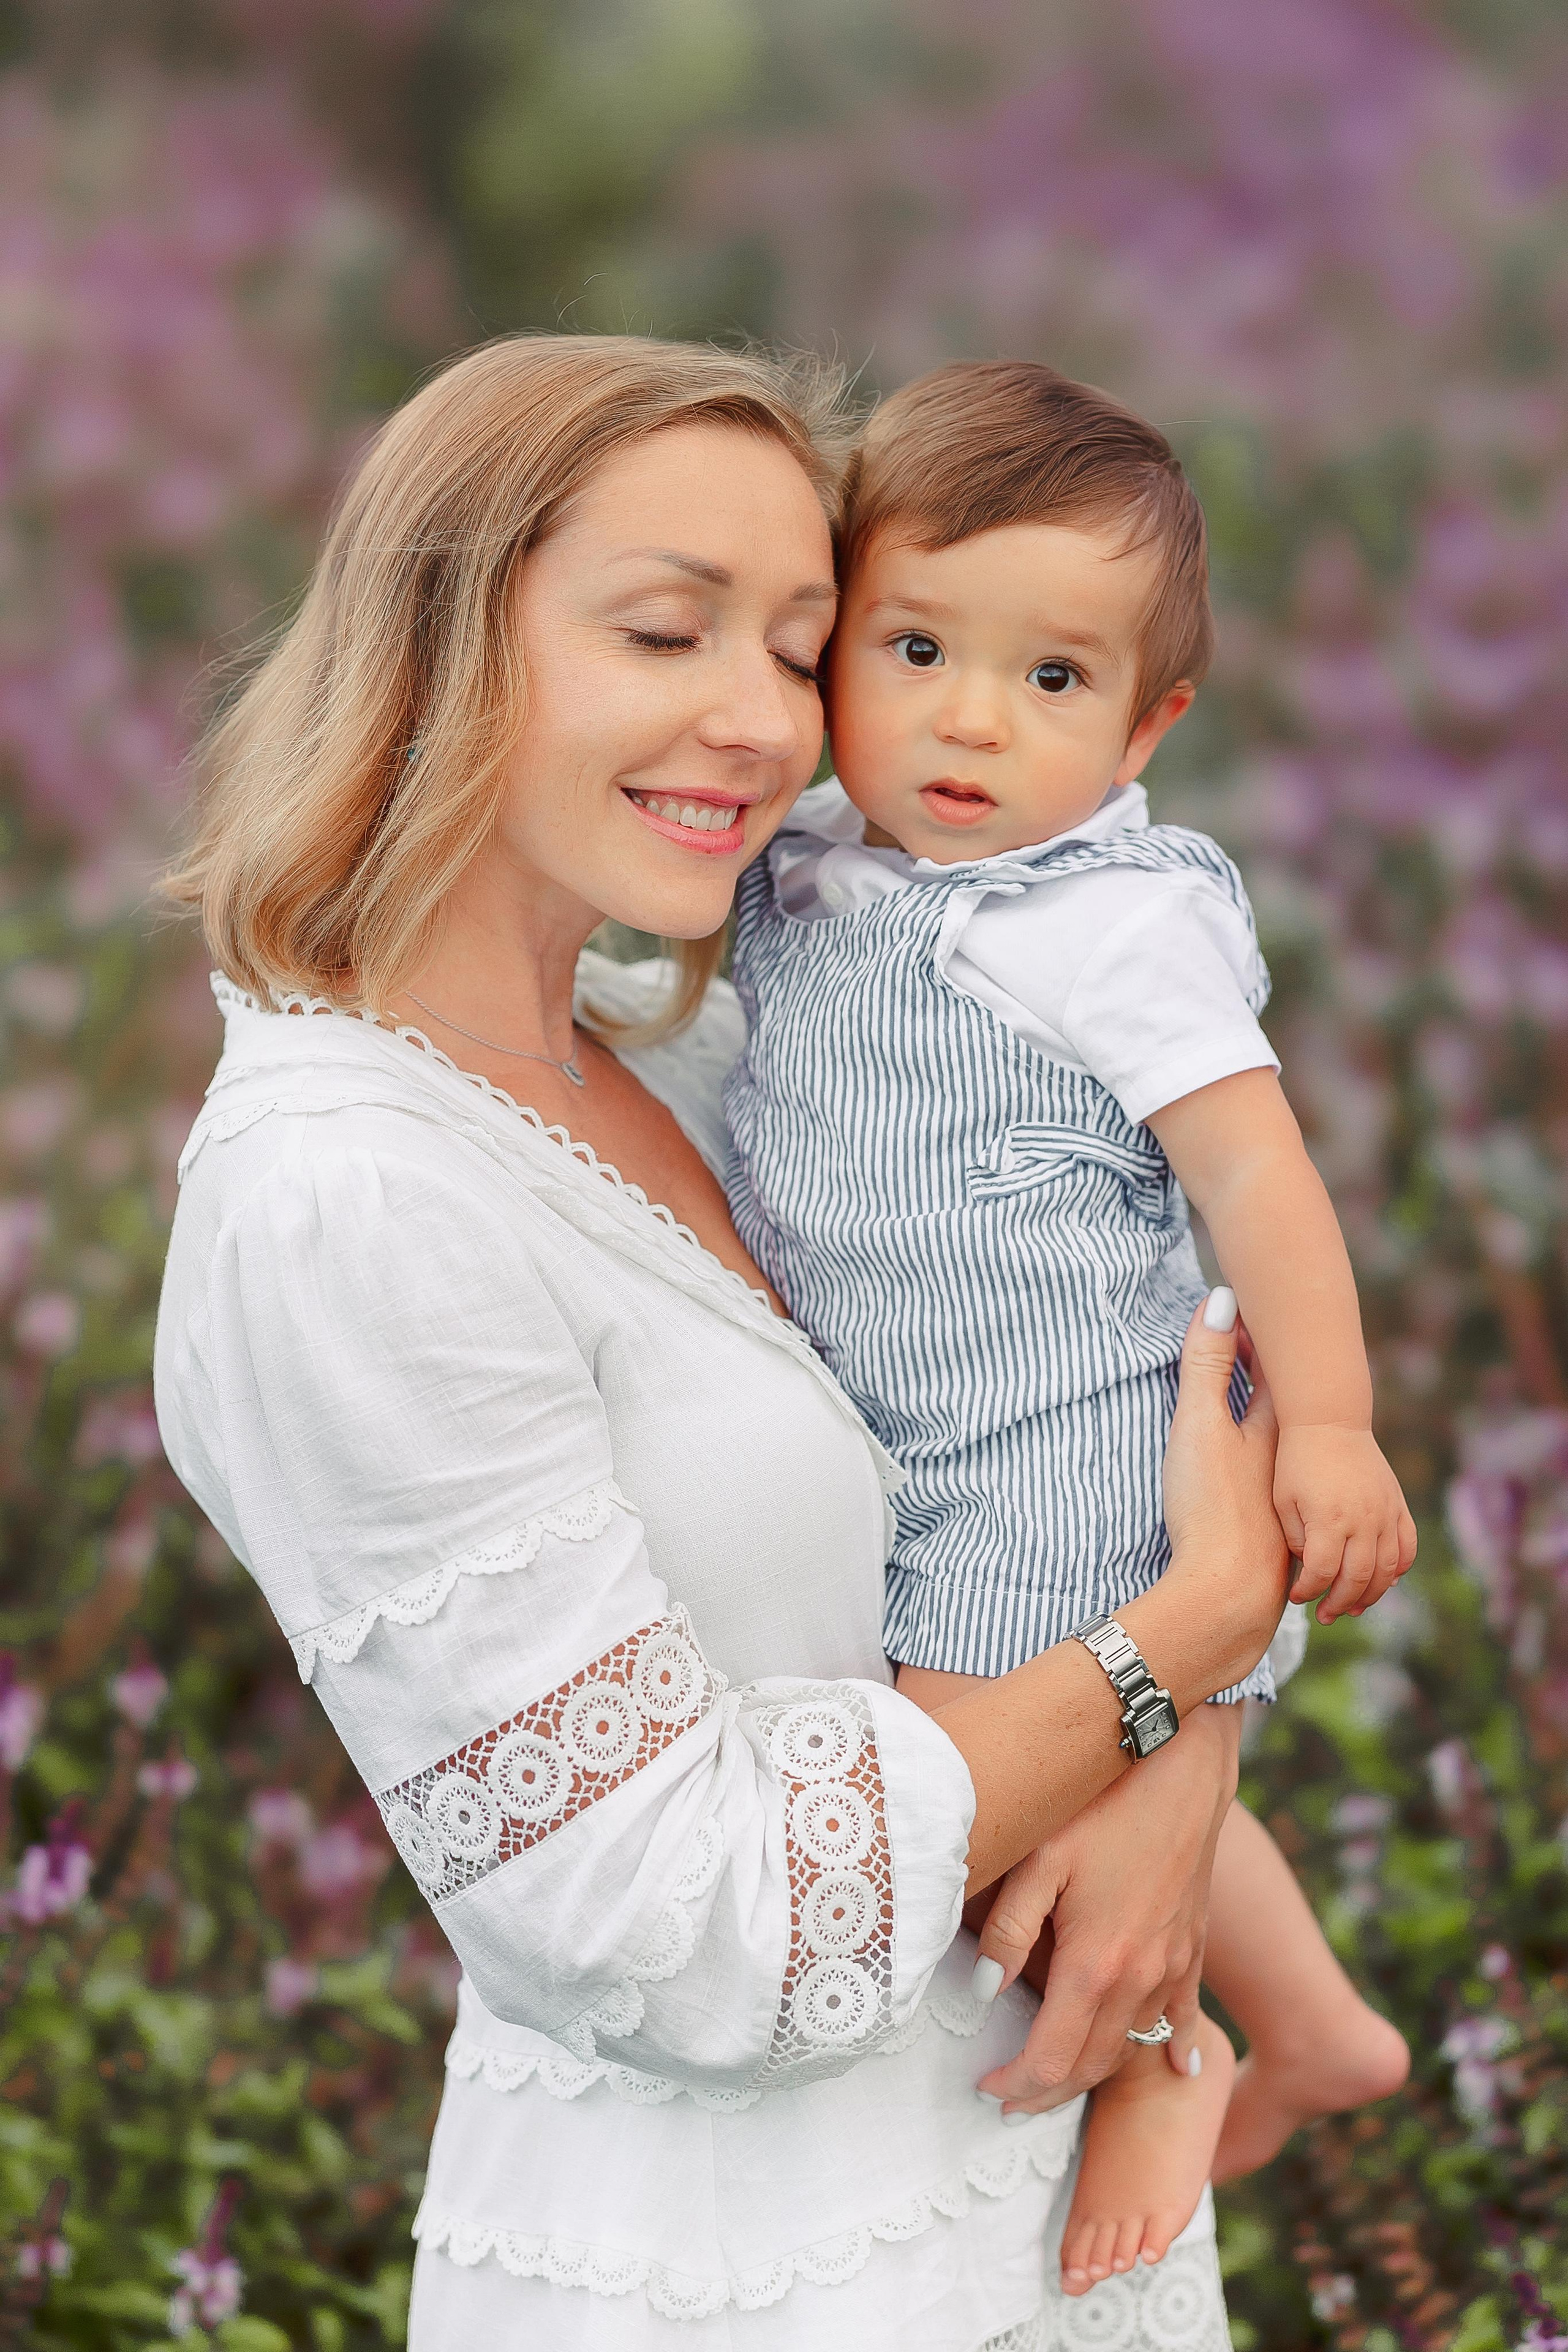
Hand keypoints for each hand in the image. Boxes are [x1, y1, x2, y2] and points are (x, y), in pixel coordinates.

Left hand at [974, 1703, 1240, 2112]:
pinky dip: (1176, 2047)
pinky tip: (1179, 2069)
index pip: (1052, 2057)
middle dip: (1049, 2092)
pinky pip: (1187, 2014)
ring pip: (1134, 2046)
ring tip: (1060, 2083)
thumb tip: (985, 1989)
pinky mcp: (1195, 1942)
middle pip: (1093, 2065)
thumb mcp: (1037, 1856)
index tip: (986, 2088)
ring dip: (1096, 2073)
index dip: (1017, 2083)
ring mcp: (1175, 1963)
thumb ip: (1007, 1929)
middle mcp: (1141, 1978)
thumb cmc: (1099, 1800)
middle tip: (1011, 2100)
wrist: (1180, 1764)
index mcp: (1096, 1964)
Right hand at [1149, 1293, 1291, 1689]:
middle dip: (1271, 1383)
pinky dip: (1270, 1483)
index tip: (1244, 1314)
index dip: (1256, 1341)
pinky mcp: (1274, 1541)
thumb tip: (1220, 1296)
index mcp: (1275, 1432)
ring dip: (1276, 1436)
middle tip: (1255, 1352)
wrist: (1226, 1594)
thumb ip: (1205, 1365)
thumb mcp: (1199, 1427)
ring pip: (1287, 1460)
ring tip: (1260, 1416)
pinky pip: (1278, 1498)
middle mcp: (1289, 1466)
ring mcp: (1284, 1506)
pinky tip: (1261, 1496)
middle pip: (1287, 1413)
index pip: (1273, 1372)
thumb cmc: (1212, 1507)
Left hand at [1273, 1424, 1416, 1623]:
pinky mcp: (1397, 1504)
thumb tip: (1313, 1568)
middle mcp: (1362, 1520)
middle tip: (1325, 1616)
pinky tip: (1385, 1581)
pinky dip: (1399, 1568)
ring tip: (1353, 1607)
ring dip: (1371, 1594)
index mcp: (1329, 1520)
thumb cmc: (1296, 1460)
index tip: (1297, 1597)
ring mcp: (1385, 1512)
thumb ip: (1298, 1538)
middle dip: (1339, 1603)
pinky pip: (1407, 1546)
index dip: (1309, 1591)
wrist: (1328, 1421)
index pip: (1322, 1573)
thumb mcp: (1283, 1500)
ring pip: (1387, 1569)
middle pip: (1358, 1578)